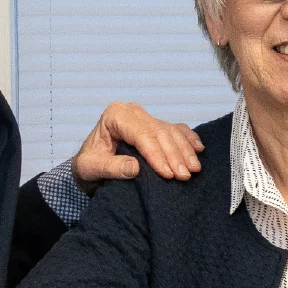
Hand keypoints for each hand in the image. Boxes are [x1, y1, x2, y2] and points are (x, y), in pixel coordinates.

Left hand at [73, 102, 203, 191]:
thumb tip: (134, 167)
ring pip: (171, 131)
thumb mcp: (90, 169)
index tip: (168, 174)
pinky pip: (177, 129)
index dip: (157, 154)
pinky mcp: (155, 126)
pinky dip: (189, 139)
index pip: (141, 134)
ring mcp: (146, 117)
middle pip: (159, 132)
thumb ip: (110, 168)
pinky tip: (199, 149)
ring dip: (185, 151)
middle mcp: (132, 112)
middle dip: (174, 155)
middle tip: (184, 175)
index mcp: (115, 116)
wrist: (91, 166)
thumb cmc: (88, 165)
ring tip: (194, 169)